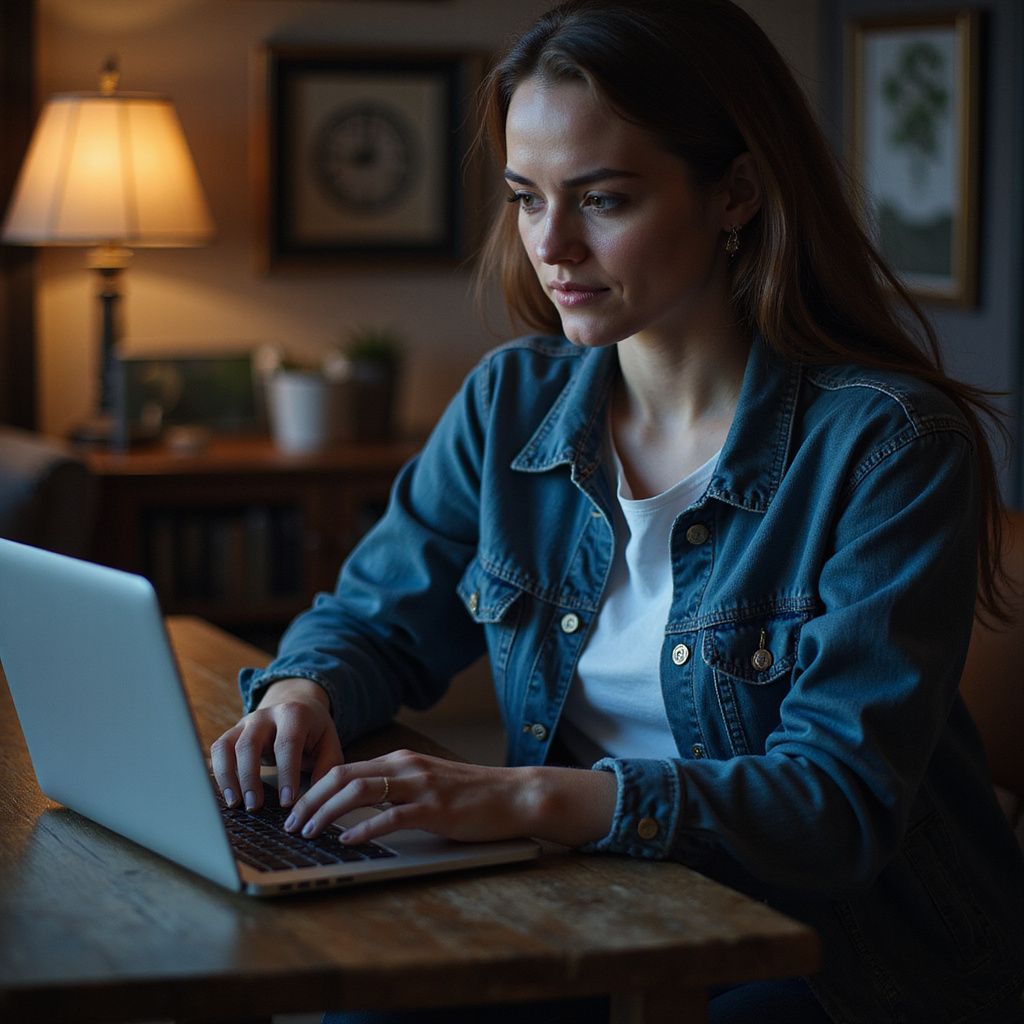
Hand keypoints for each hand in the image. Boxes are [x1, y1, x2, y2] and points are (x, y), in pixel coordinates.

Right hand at [210, 678, 342, 810]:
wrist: (298, 705)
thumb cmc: (314, 732)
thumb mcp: (329, 743)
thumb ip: (326, 768)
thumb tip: (315, 798)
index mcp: (294, 715)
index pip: (287, 744)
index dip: (286, 773)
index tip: (287, 802)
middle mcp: (265, 715)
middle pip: (249, 744)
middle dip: (250, 777)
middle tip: (255, 806)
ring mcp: (246, 723)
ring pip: (227, 746)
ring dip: (228, 777)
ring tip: (235, 803)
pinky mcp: (233, 732)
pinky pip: (218, 750)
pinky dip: (219, 773)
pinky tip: (227, 794)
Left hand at [283, 750, 617, 848]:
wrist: (514, 795)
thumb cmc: (471, 795)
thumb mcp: (427, 784)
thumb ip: (396, 790)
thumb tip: (355, 809)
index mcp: (401, 760)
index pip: (344, 769)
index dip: (314, 789)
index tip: (295, 810)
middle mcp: (406, 766)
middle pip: (343, 776)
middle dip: (310, 800)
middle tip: (290, 824)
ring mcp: (421, 785)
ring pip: (359, 792)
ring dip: (327, 813)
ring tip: (308, 832)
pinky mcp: (435, 808)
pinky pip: (390, 816)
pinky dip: (363, 828)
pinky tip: (346, 840)